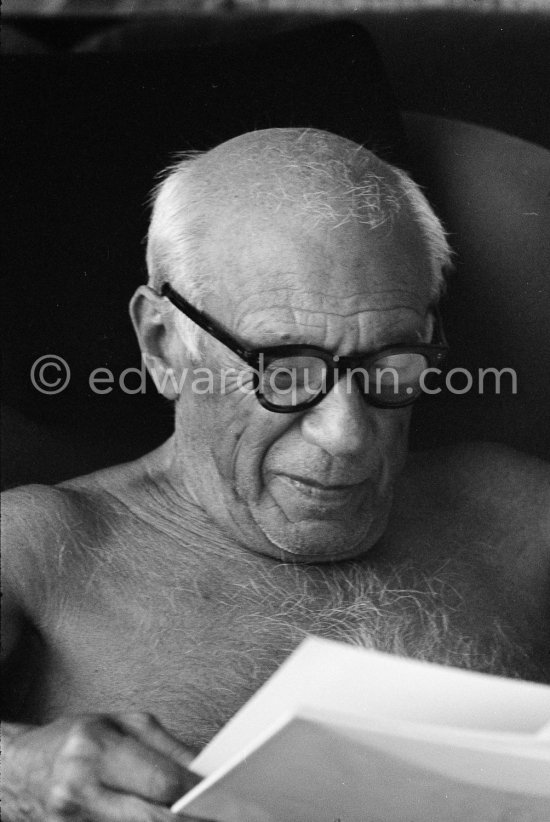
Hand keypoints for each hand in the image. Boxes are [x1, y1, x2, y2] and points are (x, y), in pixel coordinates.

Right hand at [2, 712, 209, 820]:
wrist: (16, 769)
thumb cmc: (71, 739)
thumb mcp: (120, 724)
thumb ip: (166, 747)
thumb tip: (205, 770)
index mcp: (94, 748)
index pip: (160, 782)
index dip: (198, 794)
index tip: (227, 798)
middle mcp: (80, 789)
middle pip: (153, 818)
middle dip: (191, 820)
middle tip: (223, 817)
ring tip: (199, 819)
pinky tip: (166, 821)